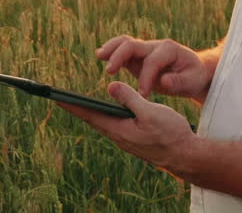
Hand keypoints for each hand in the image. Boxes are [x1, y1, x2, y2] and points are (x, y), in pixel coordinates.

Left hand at [57, 81, 198, 171]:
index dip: (72, 105)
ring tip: (76, 102)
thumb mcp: (151, 112)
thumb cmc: (170, 134)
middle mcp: (118, 134)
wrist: (185, 155)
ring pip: (102, 122)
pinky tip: (104, 110)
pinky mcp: (132, 137)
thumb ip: (130, 99)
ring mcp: (124, 137)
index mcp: (119, 128)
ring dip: (89, 111)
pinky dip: (103, 115)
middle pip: (92, 118)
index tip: (56, 97)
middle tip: (60, 97)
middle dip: (76, 107)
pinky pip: (112, 124)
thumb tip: (110, 86)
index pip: (90, 114)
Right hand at [97, 36, 211, 99]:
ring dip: (111, 48)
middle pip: (133, 45)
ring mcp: (144, 49)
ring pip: (124, 42)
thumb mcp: (192, 81)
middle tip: (110, 73)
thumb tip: (164, 81)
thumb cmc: (192, 76)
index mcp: (169, 50)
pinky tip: (101, 57)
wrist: (192, 70)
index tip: (143, 94)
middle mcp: (154, 46)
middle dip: (120, 57)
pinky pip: (122, 49)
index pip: (152, 61)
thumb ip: (179, 82)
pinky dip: (111, 51)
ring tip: (99, 56)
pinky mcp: (137, 56)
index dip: (146, 77)